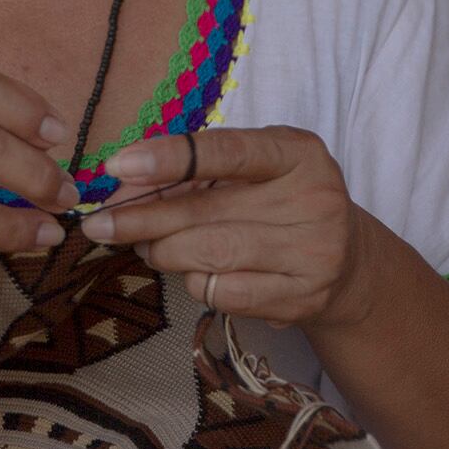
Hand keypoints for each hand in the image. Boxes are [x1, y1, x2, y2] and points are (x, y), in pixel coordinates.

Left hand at [79, 128, 374, 328]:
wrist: (347, 259)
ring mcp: (312, 252)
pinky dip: (194, 281)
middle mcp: (314, 199)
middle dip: (143, 218)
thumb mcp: (251, 168)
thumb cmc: (281, 199)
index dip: (168, 159)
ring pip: (209, 255)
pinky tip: (192, 271)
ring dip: (163, 252)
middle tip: (101, 224)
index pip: (224, 152)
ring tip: (145, 245)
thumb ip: (194, 170)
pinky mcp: (302, 297)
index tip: (117, 166)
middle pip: (207, 212)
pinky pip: (222, 293)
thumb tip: (125, 183)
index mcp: (298, 153)